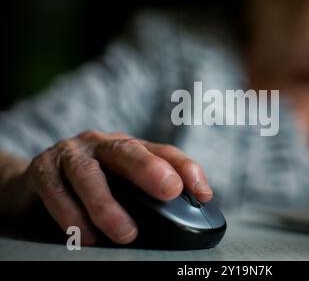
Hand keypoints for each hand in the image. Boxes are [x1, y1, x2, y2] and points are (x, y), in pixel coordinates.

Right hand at [22, 131, 211, 244]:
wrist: (33, 180)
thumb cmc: (86, 183)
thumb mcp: (120, 182)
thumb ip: (148, 192)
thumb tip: (187, 210)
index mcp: (125, 147)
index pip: (162, 151)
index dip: (185, 168)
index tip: (203, 193)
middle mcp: (99, 145)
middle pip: (126, 150)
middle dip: (149, 169)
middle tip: (170, 190)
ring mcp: (69, 154)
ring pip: (88, 173)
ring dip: (107, 204)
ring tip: (126, 233)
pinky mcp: (41, 171)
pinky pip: (55, 191)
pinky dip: (71, 215)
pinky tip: (85, 236)